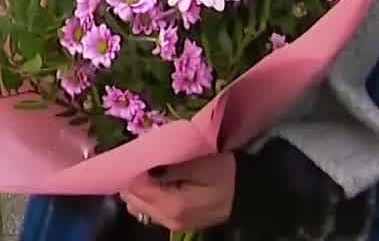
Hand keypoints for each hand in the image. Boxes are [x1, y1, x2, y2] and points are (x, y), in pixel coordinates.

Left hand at [119, 153, 236, 233]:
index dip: (130, 170)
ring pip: (140, 208)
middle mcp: (168, 220)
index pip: (135, 190)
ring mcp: (173, 224)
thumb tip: (144, 168)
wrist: (248, 192)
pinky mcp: (178, 223)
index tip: (132, 154)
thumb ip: (169, 167)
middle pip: (133, 201)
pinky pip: (152, 211)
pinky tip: (157, 182)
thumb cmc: (225, 173)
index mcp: (172, 205)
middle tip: (139, 159)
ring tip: (148, 169)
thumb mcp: (199, 163)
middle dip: (132, 180)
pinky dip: (149, 196)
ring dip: (139, 189)